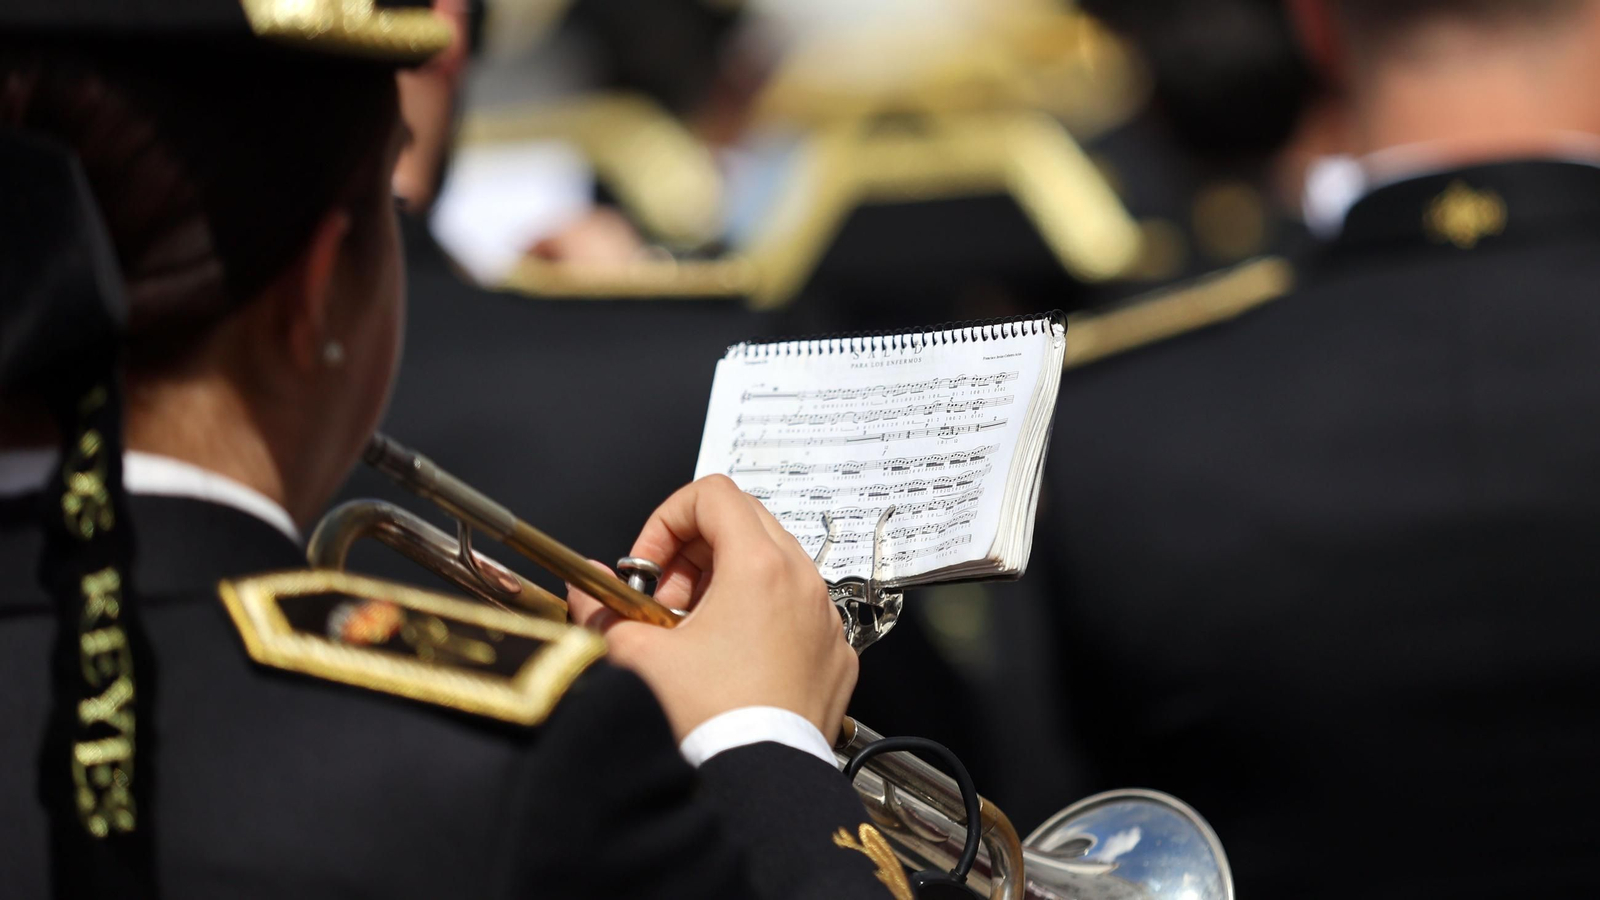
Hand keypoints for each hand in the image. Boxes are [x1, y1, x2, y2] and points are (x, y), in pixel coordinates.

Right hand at [567, 475, 857, 742]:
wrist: (758, 787)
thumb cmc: (709, 724)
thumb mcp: (636, 657)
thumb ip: (601, 610)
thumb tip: (584, 589)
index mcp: (759, 567)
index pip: (712, 494)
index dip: (666, 520)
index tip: (646, 566)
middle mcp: (803, 584)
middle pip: (745, 523)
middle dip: (693, 552)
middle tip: (663, 598)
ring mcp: (825, 621)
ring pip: (774, 567)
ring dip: (726, 584)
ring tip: (692, 633)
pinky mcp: (834, 656)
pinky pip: (797, 613)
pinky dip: (761, 619)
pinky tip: (729, 661)